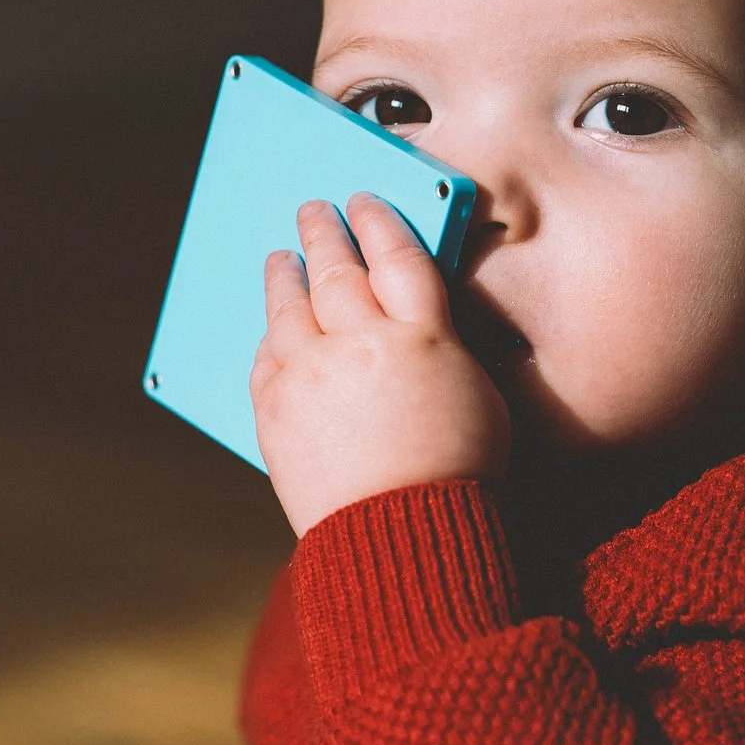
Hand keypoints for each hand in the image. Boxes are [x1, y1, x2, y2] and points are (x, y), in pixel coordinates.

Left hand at [252, 193, 508, 535]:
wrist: (401, 543)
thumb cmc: (455, 476)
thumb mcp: (477, 396)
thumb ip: (441, 346)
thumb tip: (413, 319)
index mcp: (423, 335)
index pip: (397, 254)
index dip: (378, 221)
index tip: (363, 201)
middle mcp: (360, 344)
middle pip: (336, 269)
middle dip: (323, 232)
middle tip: (313, 210)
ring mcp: (310, 374)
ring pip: (290, 304)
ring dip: (286, 273)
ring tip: (282, 256)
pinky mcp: (274, 409)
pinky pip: (266, 356)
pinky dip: (271, 334)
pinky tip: (273, 325)